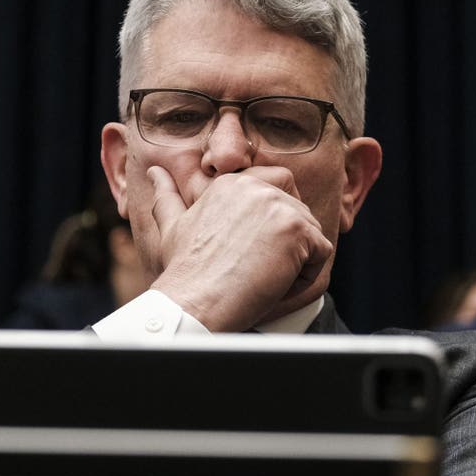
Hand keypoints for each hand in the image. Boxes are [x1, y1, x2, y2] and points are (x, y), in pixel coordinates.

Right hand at [145, 165, 333, 331]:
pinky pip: (321, 253)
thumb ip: (166, 196)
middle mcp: (257, 186)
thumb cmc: (183, 273)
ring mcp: (279, 206)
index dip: (272, 226)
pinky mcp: (297, 230)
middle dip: (287, 244)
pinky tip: (273, 285)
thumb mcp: (171, 226)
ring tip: (260, 278)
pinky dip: (305, 277)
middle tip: (254, 269)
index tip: (250, 252)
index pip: (277, 192)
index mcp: (232, 183)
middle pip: (298, 213)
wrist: (192, 303)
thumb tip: (154, 172)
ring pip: (311, 233)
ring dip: (295, 261)